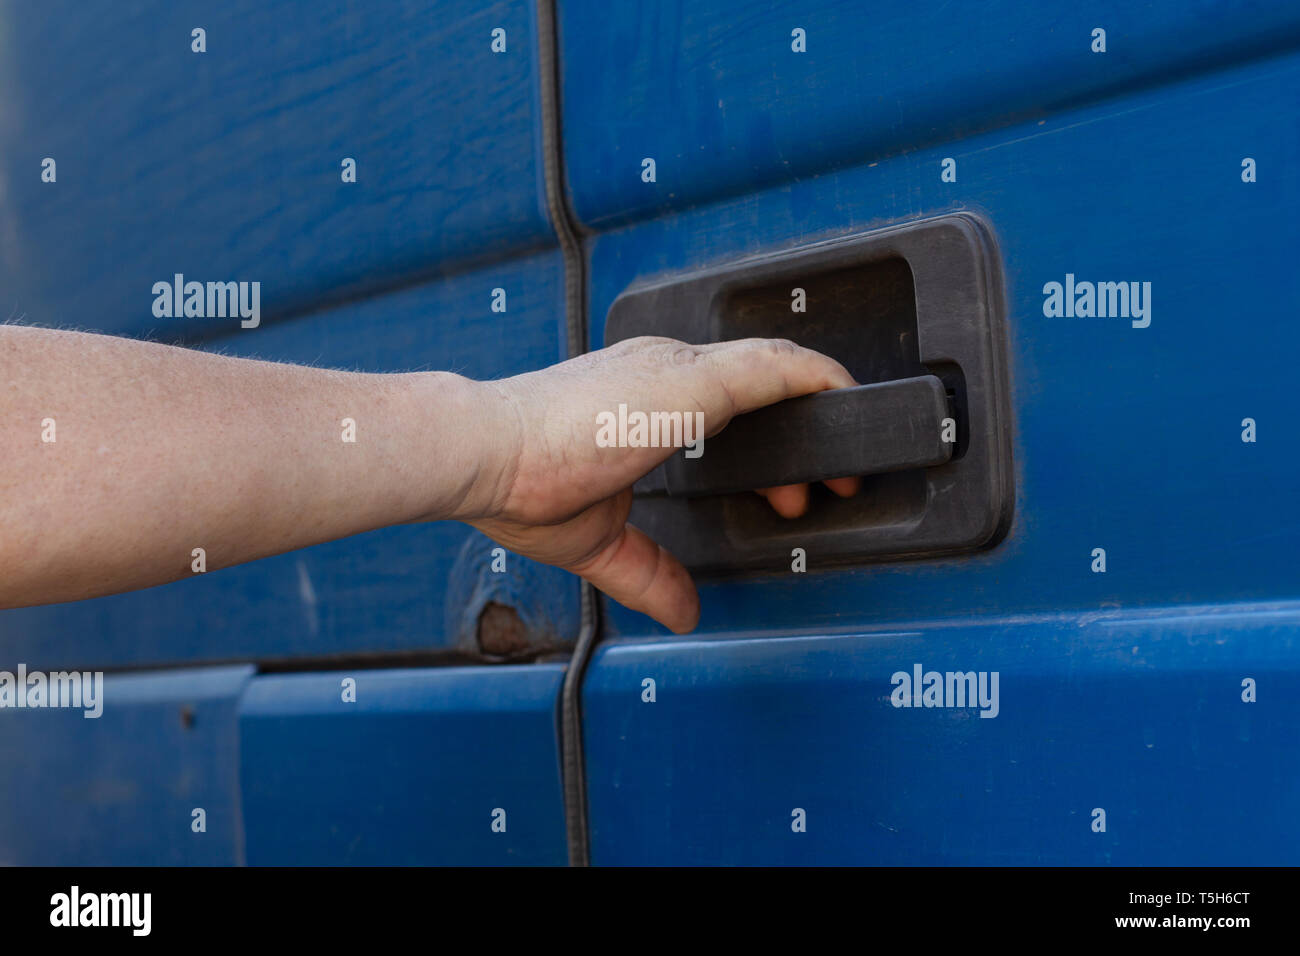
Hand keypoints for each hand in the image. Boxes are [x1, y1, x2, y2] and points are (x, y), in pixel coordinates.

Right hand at [464, 336, 859, 632]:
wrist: (482, 453)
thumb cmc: (517, 480)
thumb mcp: (600, 541)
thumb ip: (650, 571)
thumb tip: (684, 612)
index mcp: (640, 397)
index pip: (720, 403)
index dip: (759, 447)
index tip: (770, 494)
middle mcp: (663, 369)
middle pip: (756, 388)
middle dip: (791, 443)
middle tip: (805, 496)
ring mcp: (678, 368)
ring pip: (776, 371)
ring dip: (815, 413)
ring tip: (840, 469)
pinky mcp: (692, 381)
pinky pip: (779, 368)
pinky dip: (818, 380)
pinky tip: (843, 401)